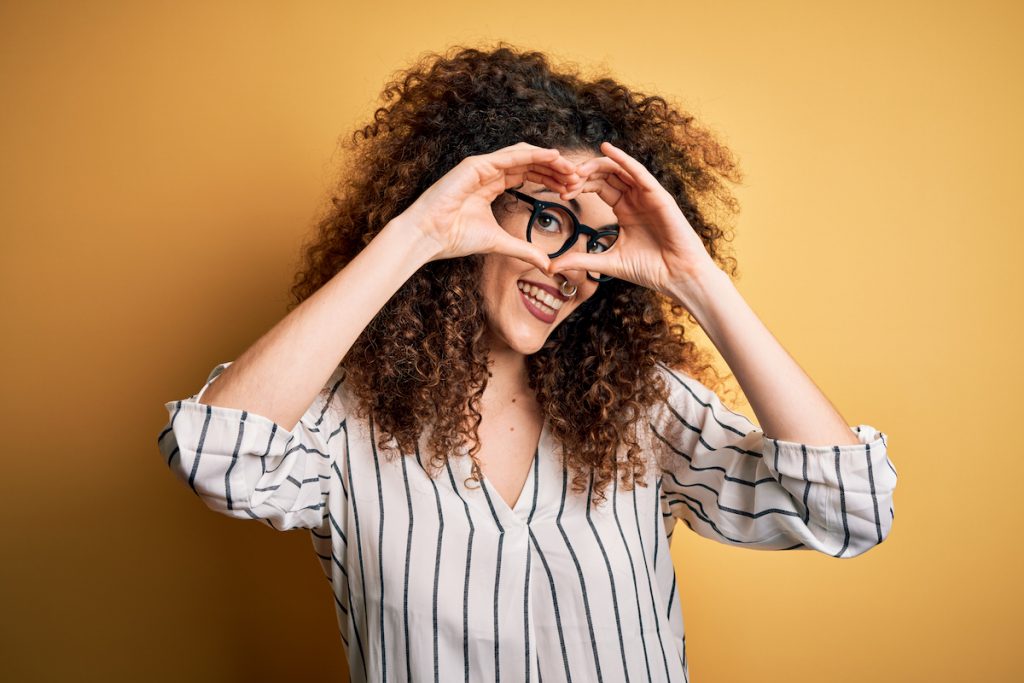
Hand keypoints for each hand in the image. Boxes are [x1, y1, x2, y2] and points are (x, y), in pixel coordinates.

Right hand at [398, 142, 581, 271]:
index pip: (528, 175)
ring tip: (571, 167)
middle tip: (579, 176)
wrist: (429, 237)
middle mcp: (488, 172)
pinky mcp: (476, 165)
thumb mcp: (499, 243)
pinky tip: (553, 156)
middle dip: (555, 169)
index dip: (551, 180)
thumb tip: (548, 265)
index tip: (572, 188)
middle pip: (530, 163)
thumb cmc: (455, 238)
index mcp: (492, 185)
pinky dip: (533, 154)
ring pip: (524, 155)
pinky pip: (510, 156)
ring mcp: (482, 166)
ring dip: (549, 160)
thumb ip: (524, 250)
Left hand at [545, 141, 719, 296]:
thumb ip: (579, 260)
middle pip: (605, 175)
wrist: (677, 276)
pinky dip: (622, 158)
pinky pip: (638, 171)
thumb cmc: (649, 270)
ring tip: (576, 169)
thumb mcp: (607, 263)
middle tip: (563, 179)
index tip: (560, 192)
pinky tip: (605, 149)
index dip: (578, 186)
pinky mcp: (658, 195)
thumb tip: (550, 267)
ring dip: (595, 166)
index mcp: (624, 209)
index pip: (598, 187)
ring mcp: (647, 194)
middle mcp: (635, 197)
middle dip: (582, 175)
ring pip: (618, 169)